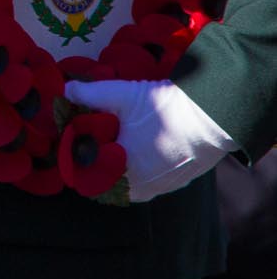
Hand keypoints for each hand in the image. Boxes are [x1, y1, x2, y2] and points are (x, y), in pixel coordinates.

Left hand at [64, 79, 235, 201]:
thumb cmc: (164, 108)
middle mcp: (141, 186)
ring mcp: (161, 187)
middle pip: (106, 184)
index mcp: (121, 169)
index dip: (75, 157)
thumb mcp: (120, 95)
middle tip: (91, 142)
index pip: (85, 174)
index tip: (74, 141)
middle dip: (95, 165)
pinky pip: (149, 185)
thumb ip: (88, 94)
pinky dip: (138, 173)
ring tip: (113, 147)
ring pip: (128, 187)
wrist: (213, 116)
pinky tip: (138, 153)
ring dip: (117, 172)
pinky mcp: (178, 183)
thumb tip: (66, 91)